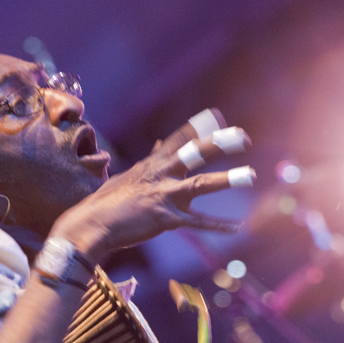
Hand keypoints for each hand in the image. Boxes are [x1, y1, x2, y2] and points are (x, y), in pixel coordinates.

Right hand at [51, 109, 252, 260]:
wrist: (92, 224)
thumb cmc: (107, 202)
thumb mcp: (129, 175)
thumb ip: (150, 160)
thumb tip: (161, 142)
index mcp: (152, 164)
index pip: (179, 140)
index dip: (199, 127)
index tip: (217, 115)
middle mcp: (160, 174)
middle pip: (195, 154)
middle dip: (220, 144)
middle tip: (243, 137)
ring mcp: (163, 195)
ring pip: (201, 184)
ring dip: (228, 179)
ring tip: (252, 175)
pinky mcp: (165, 219)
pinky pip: (197, 223)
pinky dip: (218, 226)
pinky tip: (236, 227)